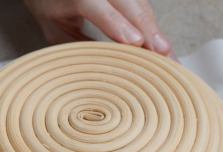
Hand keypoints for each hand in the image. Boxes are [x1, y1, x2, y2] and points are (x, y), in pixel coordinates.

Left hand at [24, 0, 178, 61]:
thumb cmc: (51, 10)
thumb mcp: (55, 32)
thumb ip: (77, 47)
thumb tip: (101, 74)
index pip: (95, 5)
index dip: (116, 23)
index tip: (135, 42)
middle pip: (129, 5)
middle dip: (149, 30)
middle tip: (164, 55)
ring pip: (141, 7)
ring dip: (157, 34)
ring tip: (171, 61)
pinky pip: (143, 10)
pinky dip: (154, 31)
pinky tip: (165, 52)